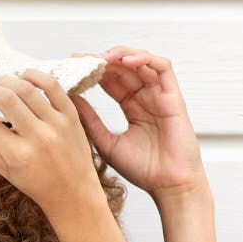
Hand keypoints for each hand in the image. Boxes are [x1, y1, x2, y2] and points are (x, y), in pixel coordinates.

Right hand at [0, 68, 106, 216]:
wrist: (73, 192)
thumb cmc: (33, 182)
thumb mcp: (1, 168)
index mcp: (15, 155)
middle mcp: (37, 138)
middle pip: (3, 97)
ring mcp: (56, 124)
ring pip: (25, 87)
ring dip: (4, 81)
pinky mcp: (71, 115)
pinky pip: (52, 85)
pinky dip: (32, 75)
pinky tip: (22, 78)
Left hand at [69, 46, 208, 201]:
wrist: (168, 186)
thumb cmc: (142, 169)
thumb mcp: (106, 142)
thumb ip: (90, 121)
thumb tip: (69, 100)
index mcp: (131, 107)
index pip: (110, 81)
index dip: (92, 72)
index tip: (72, 67)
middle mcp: (145, 98)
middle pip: (123, 69)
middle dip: (102, 60)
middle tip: (81, 59)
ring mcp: (160, 96)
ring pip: (142, 62)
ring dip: (121, 55)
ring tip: (102, 58)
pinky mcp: (173, 97)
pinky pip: (163, 69)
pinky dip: (145, 60)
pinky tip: (126, 62)